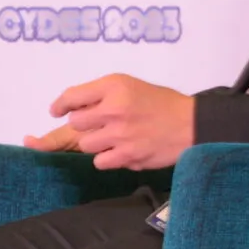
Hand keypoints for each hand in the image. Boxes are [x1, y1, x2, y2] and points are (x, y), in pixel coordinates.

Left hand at [25, 74, 195, 169]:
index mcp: (114, 87)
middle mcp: (114, 109)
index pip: (72, 96)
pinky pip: (100, 162)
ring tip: (113, 138)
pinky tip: (121, 151)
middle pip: (75, 123)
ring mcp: (120, 135)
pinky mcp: (128, 156)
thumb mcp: (130, 85)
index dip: (60, 105)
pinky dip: (107, 158)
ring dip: (96, 143)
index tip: (57, 111)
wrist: (191, 124)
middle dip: (84, 125)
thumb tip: (70, 107)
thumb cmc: (160, 103)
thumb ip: (102, 94)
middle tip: (99, 125)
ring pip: (86, 145)